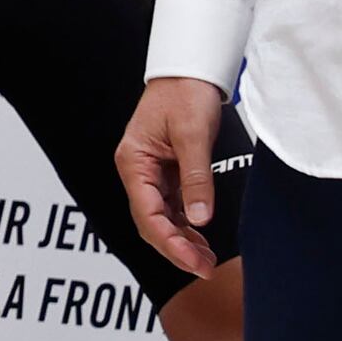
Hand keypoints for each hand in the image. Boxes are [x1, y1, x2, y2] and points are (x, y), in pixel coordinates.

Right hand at [115, 72, 233, 279]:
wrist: (189, 71)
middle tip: (205, 268)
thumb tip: (201, 219)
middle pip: (150, 222)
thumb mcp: (193, 135)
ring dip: (182, 240)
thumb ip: (196, 178)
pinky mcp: (166, 172)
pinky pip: (172, 207)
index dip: (170, 242)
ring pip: (161, 218)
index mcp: (133, 162)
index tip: (195, 262)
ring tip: (208, 260)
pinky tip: (202, 239)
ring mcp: (150, 173)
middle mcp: (136, 171)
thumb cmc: (185, 95)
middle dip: (176, 248)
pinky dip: (186, 225)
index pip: (147, 214)